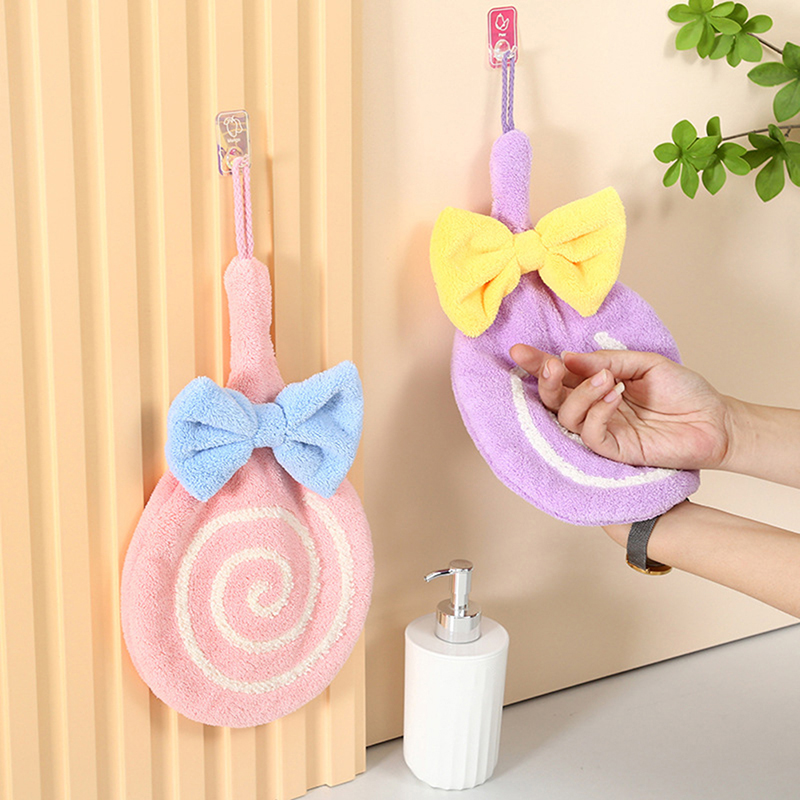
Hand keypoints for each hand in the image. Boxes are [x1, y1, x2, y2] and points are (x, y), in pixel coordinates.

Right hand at [509, 344, 733, 470]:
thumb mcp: (645, 363)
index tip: (518, 350)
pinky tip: (614, 394)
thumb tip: (568, 359)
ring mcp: (603, 430)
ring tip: (607, 378)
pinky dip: (597, 412)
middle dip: (546, 380)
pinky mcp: (615, 450)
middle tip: (552, 365)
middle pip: (553, 398)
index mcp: (597, 386)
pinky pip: (590, 434)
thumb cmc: (684, 391)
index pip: (560, 376)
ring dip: (581, 393)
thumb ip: (606, 360)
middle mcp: (594, 409)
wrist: (715, 419)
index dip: (537, 364)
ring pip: (567, 416)